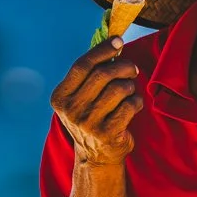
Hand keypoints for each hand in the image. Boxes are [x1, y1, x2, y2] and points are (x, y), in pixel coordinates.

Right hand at [51, 38, 143, 160]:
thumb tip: (114, 42)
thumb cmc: (92, 117)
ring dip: (130, 86)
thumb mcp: (81, 97)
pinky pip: (129, 106)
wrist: (96, 156)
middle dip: (123, 67)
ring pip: (119, 89)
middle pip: (103, 74)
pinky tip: (133, 106)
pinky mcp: (106, 134)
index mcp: (60, 97)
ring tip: (129, 91)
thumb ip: (91, 73)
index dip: (102, 50)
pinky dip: (136, 102)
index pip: (82, 66)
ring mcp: (88, 123)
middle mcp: (70, 110)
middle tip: (132, 69)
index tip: (119, 41)